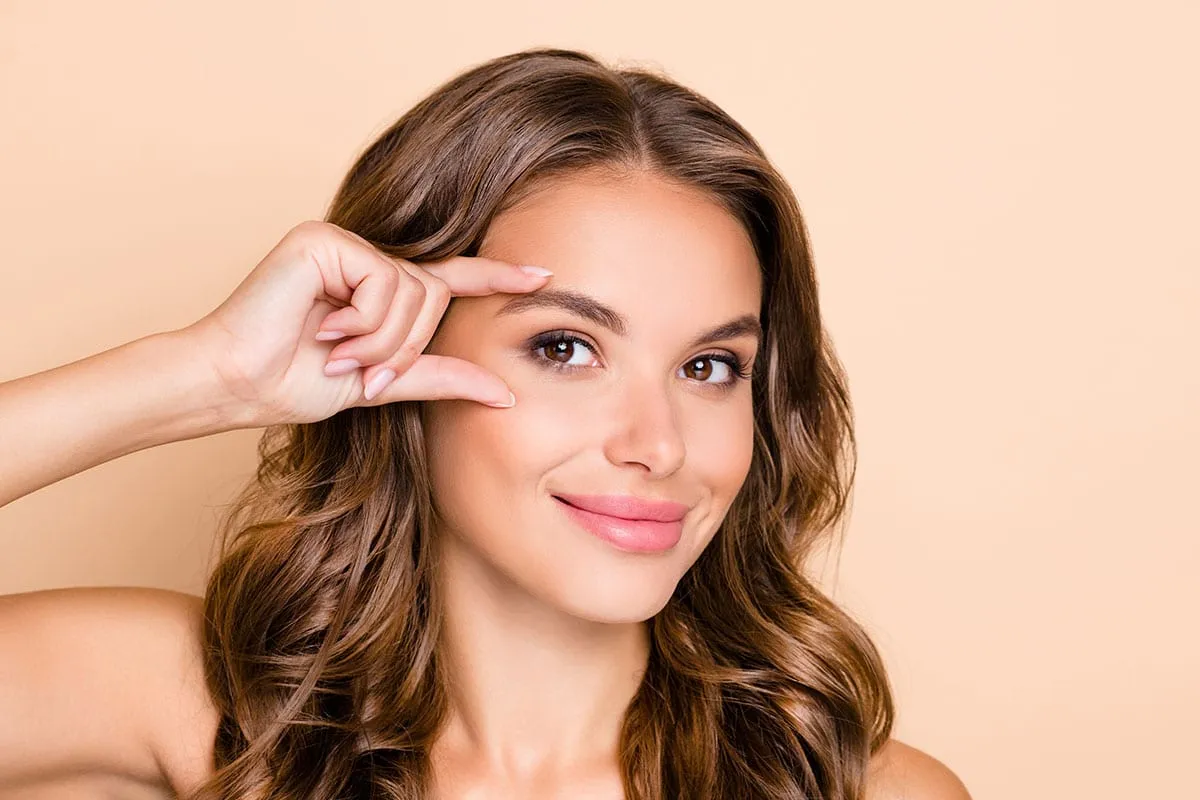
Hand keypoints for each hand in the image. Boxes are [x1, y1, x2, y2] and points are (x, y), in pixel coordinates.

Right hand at [183, 220, 550, 426]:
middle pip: (433, 295)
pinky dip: (364, 320)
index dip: (495, 277)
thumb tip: (505, 392)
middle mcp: (365, 259)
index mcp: (378, 288)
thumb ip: (439, 378)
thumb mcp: (381, 384)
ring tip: (335, 351)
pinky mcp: (324, 239)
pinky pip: (383, 280)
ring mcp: (344, 244)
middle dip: (403, 346)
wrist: (236, 383)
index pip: (449, 278)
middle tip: (356, 368)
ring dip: (380, 340)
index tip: (541, 276)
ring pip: (411, 291)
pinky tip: (325, 327)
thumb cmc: (294, 382)